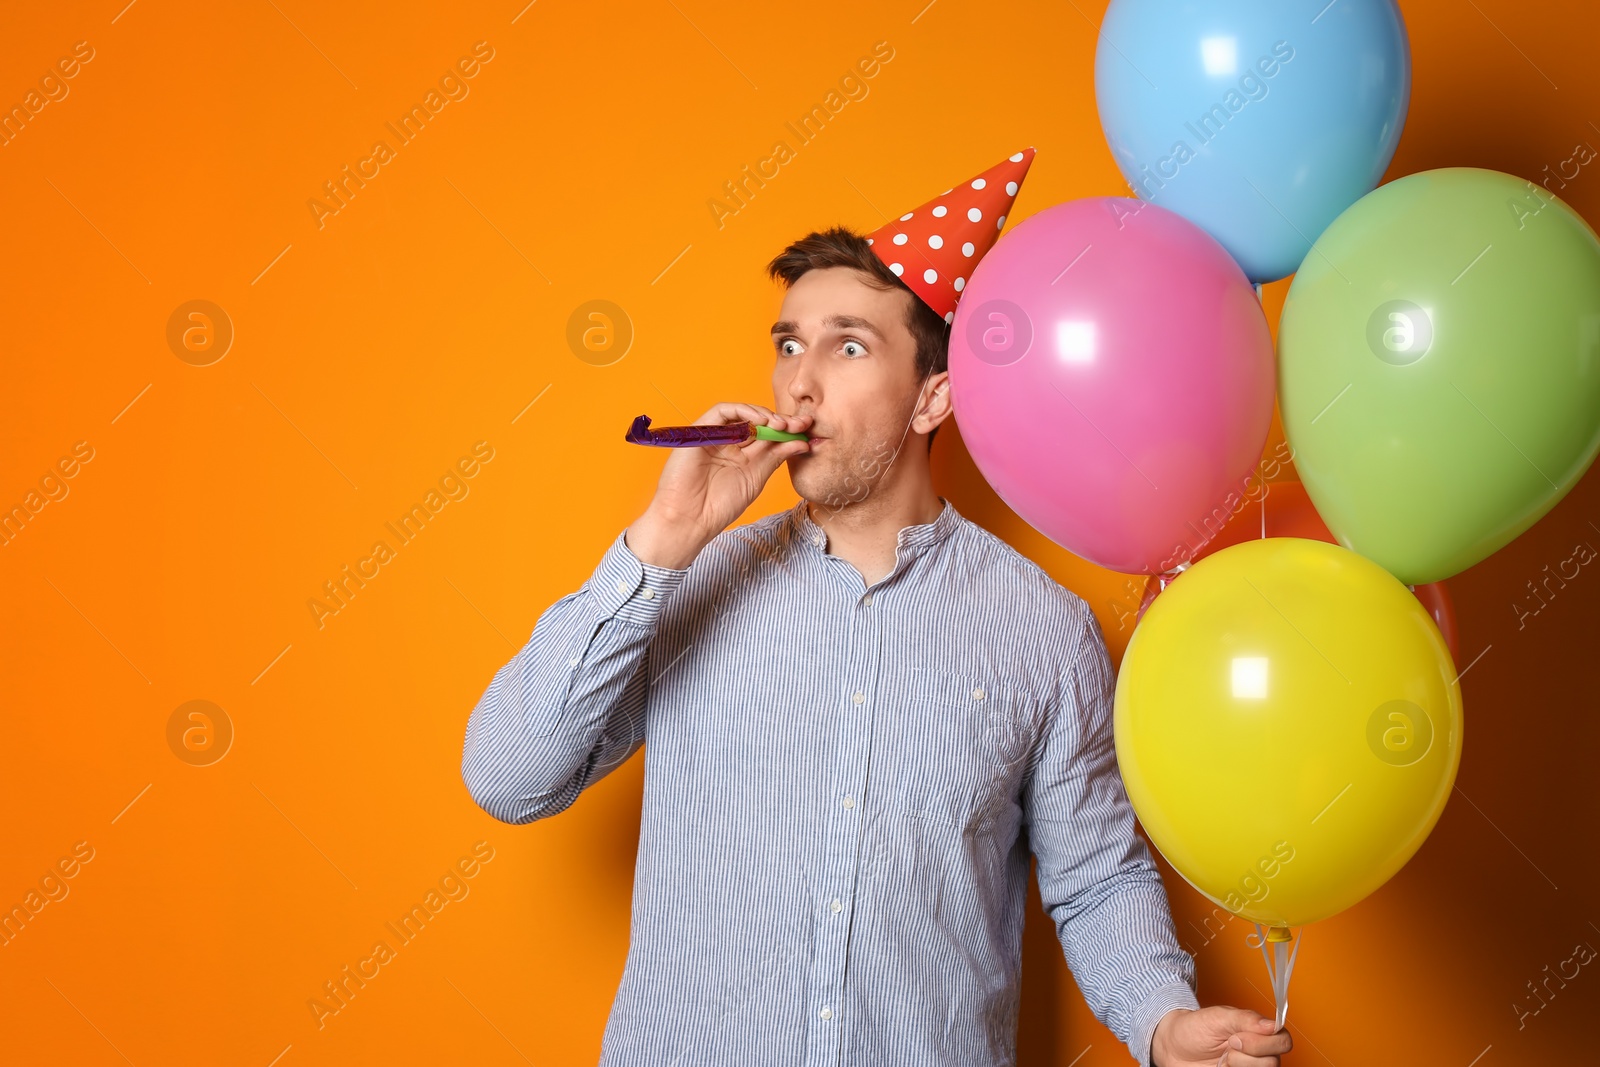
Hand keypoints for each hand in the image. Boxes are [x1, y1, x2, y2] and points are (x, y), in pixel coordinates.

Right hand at [627, 403, 811, 568]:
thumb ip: (776, 457)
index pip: (768, 434)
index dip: (787, 429)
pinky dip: (742, 411)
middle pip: (757, 421)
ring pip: (741, 413)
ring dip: (764, 414)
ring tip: (781, 424)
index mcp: (743, 454)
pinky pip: (722, 411)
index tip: (807, 429)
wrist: (691, 519)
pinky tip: (760, 421)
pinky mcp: (700, 431)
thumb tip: (803, 442)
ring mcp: (714, 435)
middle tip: (800, 423)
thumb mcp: (756, 478)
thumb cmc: (719, 505)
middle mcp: (729, 442)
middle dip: (781, 419)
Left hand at [1151, 1006, 1291, 1066]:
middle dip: (1245, 1056)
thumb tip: (1273, 1024)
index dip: (1264, 1042)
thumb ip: (1246, 1019)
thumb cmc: (1195, 1028)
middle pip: (1273, 1062)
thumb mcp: (1217, 1017)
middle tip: (1227, 1047)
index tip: (1237, 1037)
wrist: (1173, 1047)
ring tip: (1221, 1059)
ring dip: (1237, 1066)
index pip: (1283, 1041)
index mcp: (1258, 1032)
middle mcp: (1258, 1052)